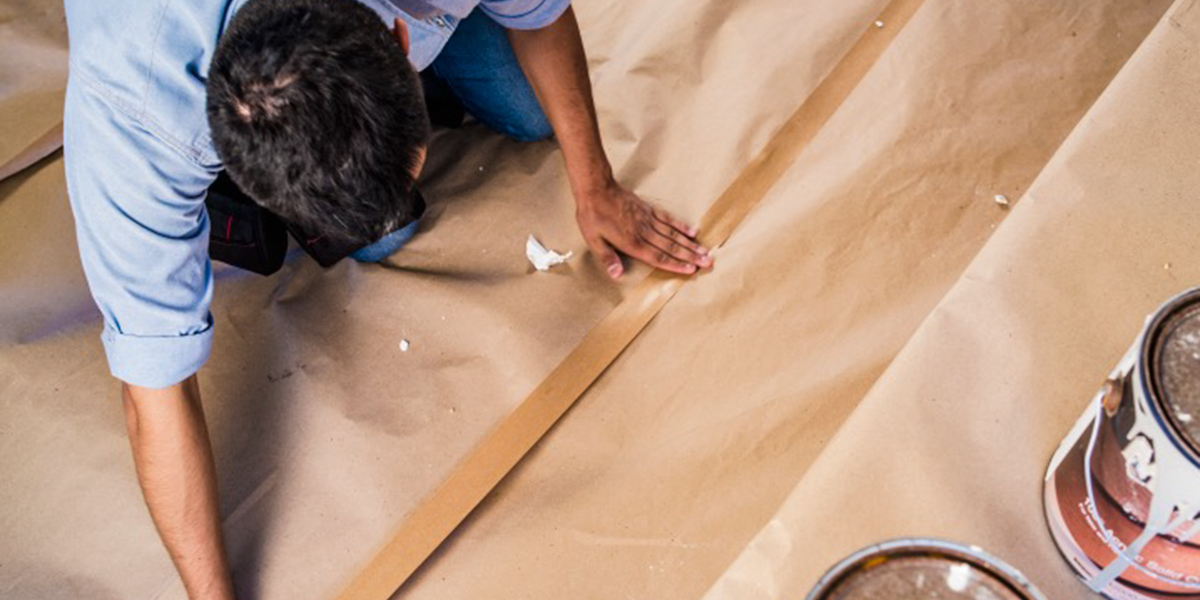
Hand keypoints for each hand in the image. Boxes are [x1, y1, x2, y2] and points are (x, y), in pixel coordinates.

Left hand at [575, 182, 712, 278]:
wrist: (596, 188)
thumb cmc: (593, 216)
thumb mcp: (594, 240)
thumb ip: (608, 258)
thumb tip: (617, 275)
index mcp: (631, 242)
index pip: (658, 257)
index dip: (676, 264)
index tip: (691, 270)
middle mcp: (644, 232)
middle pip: (671, 247)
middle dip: (691, 256)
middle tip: (708, 262)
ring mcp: (648, 220)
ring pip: (673, 234)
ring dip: (690, 244)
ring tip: (705, 250)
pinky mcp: (648, 209)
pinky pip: (668, 219)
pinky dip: (681, 226)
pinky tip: (692, 231)